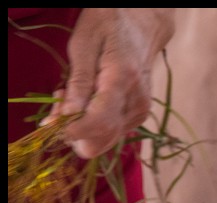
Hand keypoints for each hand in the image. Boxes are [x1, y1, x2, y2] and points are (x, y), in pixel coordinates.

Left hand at [46, 8, 174, 158]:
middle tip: (58, 104)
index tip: (52, 124)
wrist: (142, 26)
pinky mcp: (138, 116)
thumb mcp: (83, 44)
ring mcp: (140, 112)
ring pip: (104, 140)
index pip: (100, 121)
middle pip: (102, 140)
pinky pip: (111, 132)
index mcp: (122, 80)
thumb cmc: (108, 27)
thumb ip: (78, 83)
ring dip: (81, 126)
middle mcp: (136, 103)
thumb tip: (68, 115)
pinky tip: (86, 101)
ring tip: (72, 97)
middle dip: (73, 130)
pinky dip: (92, 123)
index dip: (73, 130)